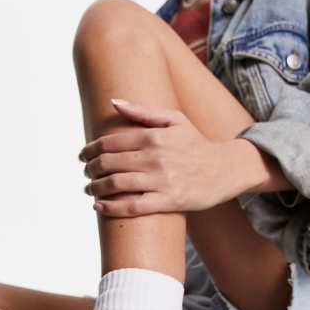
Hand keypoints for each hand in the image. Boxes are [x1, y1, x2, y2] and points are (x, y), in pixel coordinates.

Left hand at [78, 99, 245, 216]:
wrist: (226, 169)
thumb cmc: (197, 144)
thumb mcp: (174, 120)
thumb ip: (143, 111)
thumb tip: (113, 102)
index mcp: (154, 136)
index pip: (111, 142)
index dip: (91, 149)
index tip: (83, 156)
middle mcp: (155, 157)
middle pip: (110, 163)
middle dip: (91, 169)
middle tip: (86, 174)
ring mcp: (161, 181)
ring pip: (117, 184)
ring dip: (96, 188)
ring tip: (90, 190)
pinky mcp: (168, 201)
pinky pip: (133, 206)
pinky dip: (112, 207)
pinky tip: (100, 207)